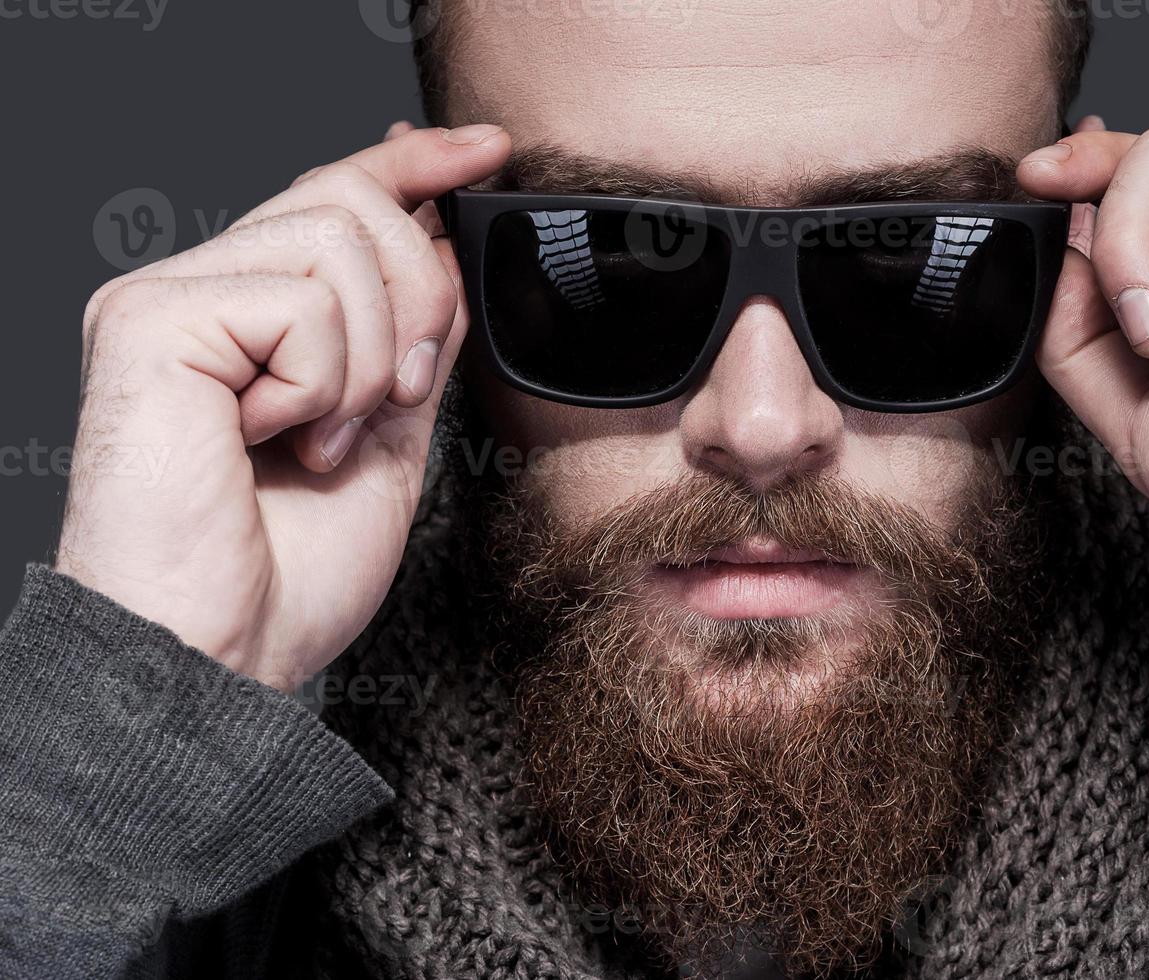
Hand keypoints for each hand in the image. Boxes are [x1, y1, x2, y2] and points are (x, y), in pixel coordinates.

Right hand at [57, 122, 509, 690]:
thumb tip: (444, 245)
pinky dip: (322, 382)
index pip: (334, 201)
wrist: (217, 661)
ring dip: (367, 356)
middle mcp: (195, 293)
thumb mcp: (384, 439)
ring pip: (334, 239)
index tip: (485, 153)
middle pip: (346, 201)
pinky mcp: (150, 323)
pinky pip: (300, 302)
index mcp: (245, 319)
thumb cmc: (283, 576)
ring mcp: (165, 302)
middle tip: (396, 395)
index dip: (415, 168)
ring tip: (323, 438)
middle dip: (416, 296)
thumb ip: (410, 342)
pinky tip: (279, 439)